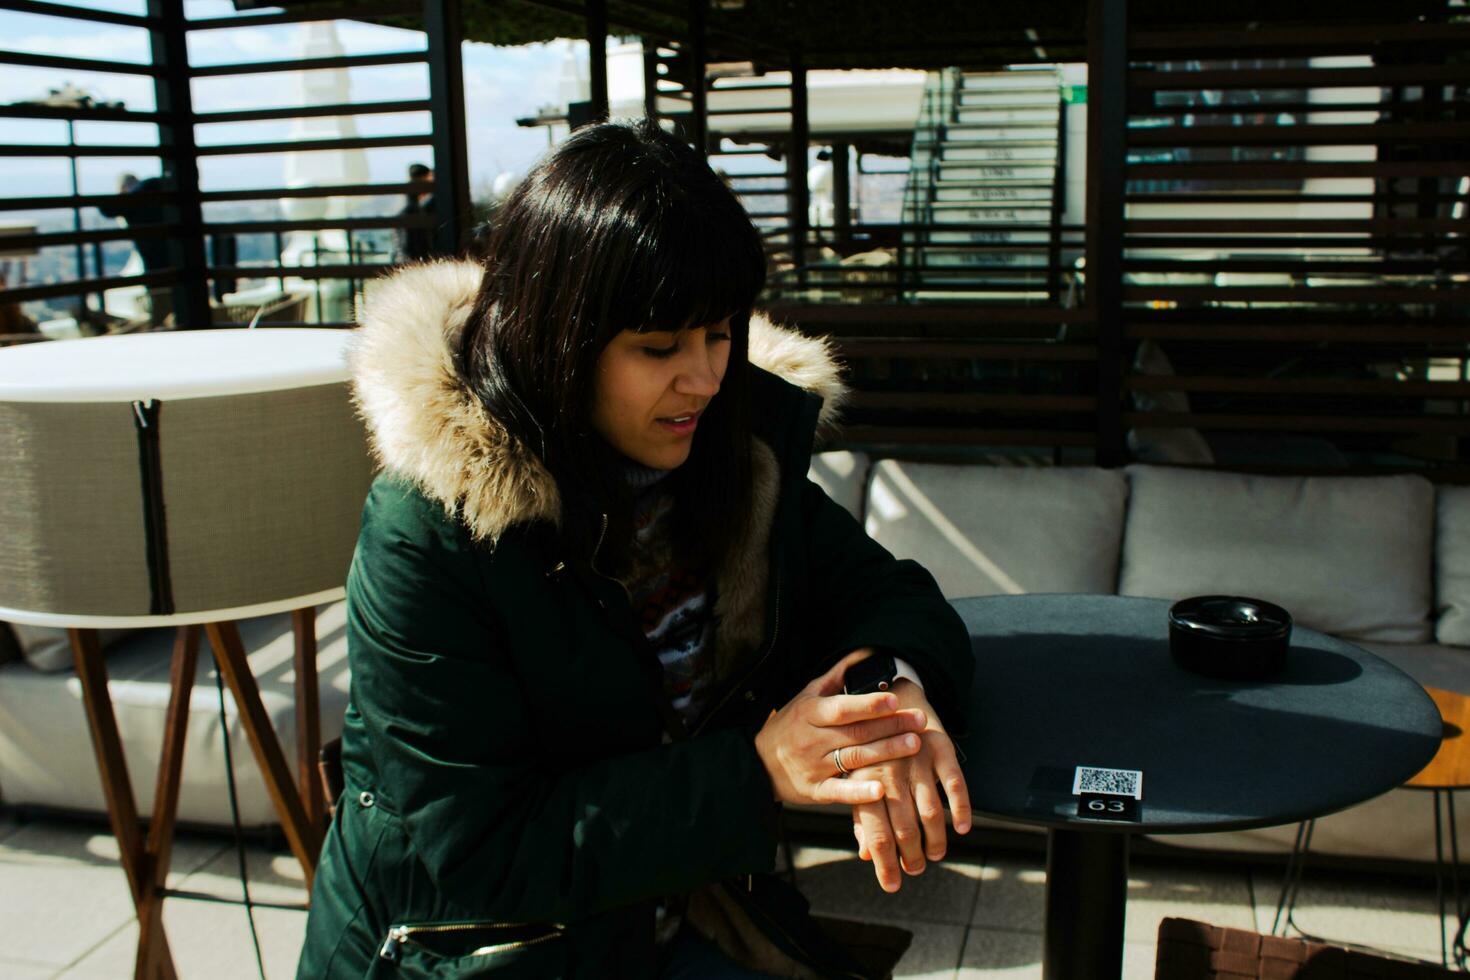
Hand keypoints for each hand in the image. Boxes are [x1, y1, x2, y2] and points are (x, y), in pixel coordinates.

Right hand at [755, 649, 927, 805]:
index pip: (842, 708)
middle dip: (891, 726)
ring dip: (886, 752)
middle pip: (856, 732)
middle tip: (920, 721)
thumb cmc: (789, 725)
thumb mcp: (806, 696)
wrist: (758, 763)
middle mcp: (811, 739)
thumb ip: (836, 677)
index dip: (869, 704)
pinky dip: (860, 792)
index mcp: (810, 712)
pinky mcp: (814, 791)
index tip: (895, 700)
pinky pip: (839, 792)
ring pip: (854, 759)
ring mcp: (813, 766)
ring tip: (913, 744)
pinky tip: (881, 789)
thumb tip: (864, 655)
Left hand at [849, 680, 970, 892]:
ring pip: (931, 812)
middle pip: (905, 828)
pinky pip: (956, 784)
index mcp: (866, 781)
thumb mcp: (859, 776)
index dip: (885, 864)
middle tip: (917, 869)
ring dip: (936, 840)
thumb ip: (862, 815)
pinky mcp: (941, 749)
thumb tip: (866, 853)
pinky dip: (962, 809)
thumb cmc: (873, 745)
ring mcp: (917, 761)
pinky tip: (963, 827)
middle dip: (912, 857)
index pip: (876, 833)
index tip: (892, 885)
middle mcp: (891, 772)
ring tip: (936, 854)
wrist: (891, 695)